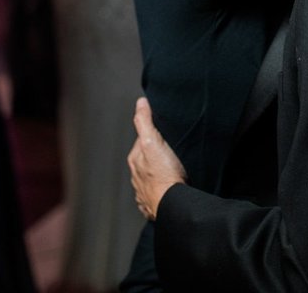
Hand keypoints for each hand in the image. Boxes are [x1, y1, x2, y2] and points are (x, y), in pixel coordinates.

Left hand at [127, 97, 186, 220]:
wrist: (172, 205)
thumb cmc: (165, 174)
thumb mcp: (153, 142)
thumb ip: (145, 122)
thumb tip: (140, 103)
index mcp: (135, 159)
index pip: (143, 140)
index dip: (154, 135)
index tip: (165, 135)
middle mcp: (136, 176)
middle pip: (146, 159)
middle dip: (156, 155)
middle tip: (172, 152)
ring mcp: (143, 192)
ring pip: (149, 178)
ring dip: (158, 174)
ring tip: (172, 170)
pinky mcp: (152, 205)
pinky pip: (154, 195)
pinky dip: (159, 191)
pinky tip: (168, 189)